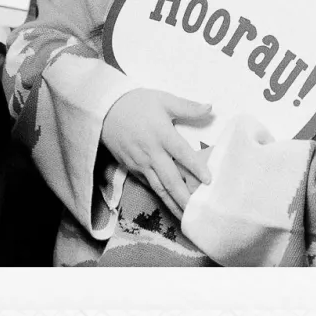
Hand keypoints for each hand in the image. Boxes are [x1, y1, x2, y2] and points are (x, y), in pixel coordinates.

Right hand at [100, 90, 213, 219]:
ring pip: (159, 187)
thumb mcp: (163, 99)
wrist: (105, 109)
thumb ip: (188, 106)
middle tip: (196, 211)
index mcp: (162, 134)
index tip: (208, 181)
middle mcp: (151, 152)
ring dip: (172, 203)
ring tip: (185, 216)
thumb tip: (210, 108)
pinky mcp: (131, 167)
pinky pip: (148, 184)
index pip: (182, 154)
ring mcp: (140, 163)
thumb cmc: (136, 102)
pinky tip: (169, 203)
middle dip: (184, 197)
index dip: (196, 168)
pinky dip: (159, 195)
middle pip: (170, 179)